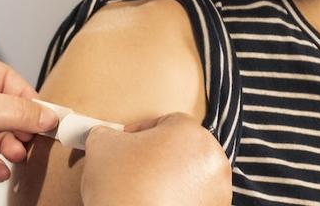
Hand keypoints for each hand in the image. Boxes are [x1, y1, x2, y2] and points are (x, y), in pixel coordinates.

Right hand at [81, 113, 231, 205]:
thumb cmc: (121, 186)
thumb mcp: (101, 144)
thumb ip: (108, 133)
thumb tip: (106, 136)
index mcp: (189, 132)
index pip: (165, 121)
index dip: (141, 131)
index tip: (127, 144)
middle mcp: (212, 158)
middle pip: (183, 147)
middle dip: (160, 154)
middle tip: (136, 166)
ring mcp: (217, 188)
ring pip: (192, 174)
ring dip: (172, 177)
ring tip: (145, 188)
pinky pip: (196, 198)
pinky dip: (180, 199)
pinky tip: (156, 202)